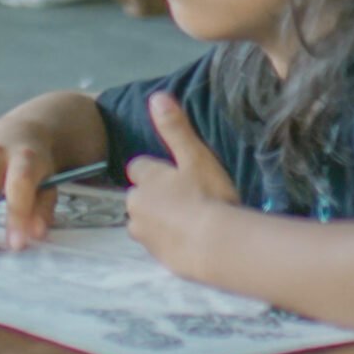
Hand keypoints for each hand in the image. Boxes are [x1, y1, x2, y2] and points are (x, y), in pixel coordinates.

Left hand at [123, 92, 241, 277]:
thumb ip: (175, 128)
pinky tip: (191, 242)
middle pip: (141, 196)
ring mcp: (143, 233)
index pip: (139, 168)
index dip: (158, 172)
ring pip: (146, 221)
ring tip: (192, 222)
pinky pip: (158, 244)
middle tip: (190, 200)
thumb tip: (156, 96)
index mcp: (144, 178)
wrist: (218, 246)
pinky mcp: (154, 257)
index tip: (179, 177)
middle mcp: (135, 204)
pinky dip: (170, 242)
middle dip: (157, 197)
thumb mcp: (196, 156)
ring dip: (161, 221)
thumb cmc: (209, 196)